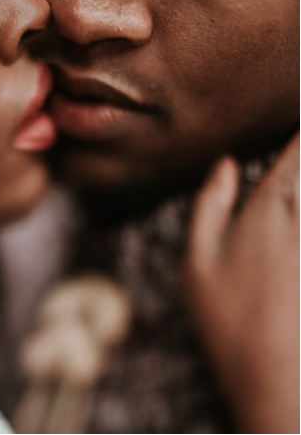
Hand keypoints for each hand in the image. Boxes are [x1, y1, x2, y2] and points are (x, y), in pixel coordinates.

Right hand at [183, 131, 300, 433]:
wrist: (279, 382)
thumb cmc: (230, 320)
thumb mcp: (197, 262)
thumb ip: (210, 205)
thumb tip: (224, 163)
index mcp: (271, 206)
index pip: (300, 146)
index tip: (297, 107)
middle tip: (297, 150)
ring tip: (298, 176)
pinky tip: (300, 206)